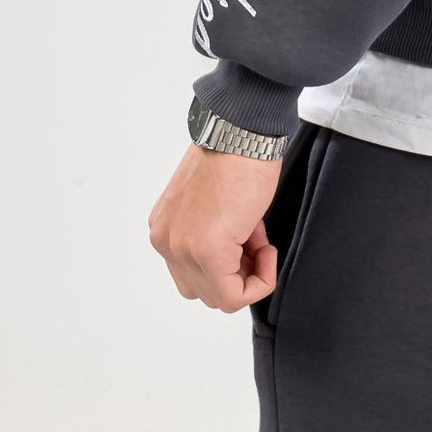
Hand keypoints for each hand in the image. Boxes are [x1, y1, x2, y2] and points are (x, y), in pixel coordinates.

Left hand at [149, 143, 282, 311]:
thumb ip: (213, 235)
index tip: (249, 235)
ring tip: (260, 239)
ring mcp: (182, 249)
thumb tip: (236, 258)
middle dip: (239, 273)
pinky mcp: (206, 252)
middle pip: (205, 290)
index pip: (194, 274)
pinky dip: (260, 281)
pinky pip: (233, 296)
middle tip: (257, 241)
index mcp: (165, 229)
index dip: (232, 262)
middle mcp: (166, 241)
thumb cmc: (236, 157)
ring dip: (249, 277)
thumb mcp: (213, 204)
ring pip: (219, 297)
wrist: (242, 133)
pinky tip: (267, 248)